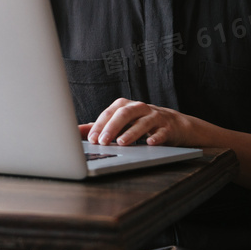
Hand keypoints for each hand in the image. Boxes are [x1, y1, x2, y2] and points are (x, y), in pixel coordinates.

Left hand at [79, 98, 195, 146]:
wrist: (174, 125)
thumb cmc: (141, 123)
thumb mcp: (120, 123)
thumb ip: (100, 126)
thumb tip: (76, 131)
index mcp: (125, 106)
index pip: (109, 113)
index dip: (99, 125)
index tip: (91, 138)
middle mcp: (139, 108)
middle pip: (124, 114)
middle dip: (112, 127)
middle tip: (103, 141)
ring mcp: (155, 116)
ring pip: (143, 122)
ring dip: (131, 132)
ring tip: (121, 143)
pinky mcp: (168, 127)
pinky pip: (162, 132)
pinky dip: (156, 137)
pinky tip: (150, 143)